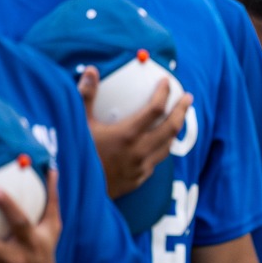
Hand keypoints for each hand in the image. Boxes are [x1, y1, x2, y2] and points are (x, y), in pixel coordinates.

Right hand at [80, 66, 190, 198]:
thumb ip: (85, 96)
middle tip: (187, 98)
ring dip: (175, 130)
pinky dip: (161, 148)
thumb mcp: (77, 124)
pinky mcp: (138, 180)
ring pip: (168, 146)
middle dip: (182, 110)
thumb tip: (90, 70)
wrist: (73, 192)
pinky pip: (156, 162)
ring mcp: (141, 168)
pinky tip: (158, 143)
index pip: (155, 109)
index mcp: (127, 135)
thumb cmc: (73, 155)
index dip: (164, 93)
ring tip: (177, 119)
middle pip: (171, 128)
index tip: (167, 82)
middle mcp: (139, 152)